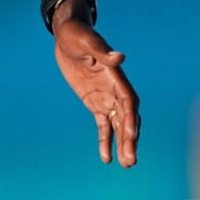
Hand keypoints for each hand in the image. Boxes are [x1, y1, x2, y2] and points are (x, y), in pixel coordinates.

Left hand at [53, 15, 139, 167]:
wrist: (67, 35)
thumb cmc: (77, 34)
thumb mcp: (87, 41)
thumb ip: (102, 51)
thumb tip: (120, 57)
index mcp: (116, 76)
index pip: (128, 100)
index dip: (131, 118)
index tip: (131, 135)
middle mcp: (115, 89)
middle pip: (126, 118)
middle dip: (129, 139)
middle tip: (130, 161)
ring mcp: (106, 98)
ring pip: (117, 125)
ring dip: (122, 144)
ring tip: (126, 164)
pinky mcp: (95, 103)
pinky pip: (102, 126)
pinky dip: (105, 141)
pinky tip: (106, 159)